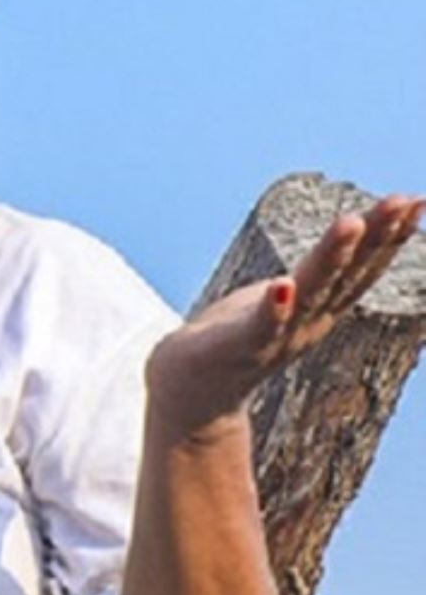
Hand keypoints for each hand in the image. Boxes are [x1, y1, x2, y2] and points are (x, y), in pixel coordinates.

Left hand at [147, 194, 423, 436]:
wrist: (190, 395)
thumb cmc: (238, 338)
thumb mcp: (288, 302)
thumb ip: (315, 279)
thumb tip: (342, 243)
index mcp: (320, 309)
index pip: (362, 267)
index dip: (389, 235)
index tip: (415, 200)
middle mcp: (308, 322)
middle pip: (347, 274)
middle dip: (376, 237)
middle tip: (403, 200)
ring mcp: (277, 336)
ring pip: (310, 293)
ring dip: (331, 258)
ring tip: (350, 222)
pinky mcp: (238, 348)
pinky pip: (260, 327)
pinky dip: (274, 308)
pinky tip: (282, 283)